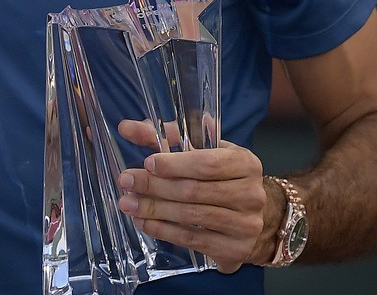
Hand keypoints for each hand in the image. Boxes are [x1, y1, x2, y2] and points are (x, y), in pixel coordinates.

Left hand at [115, 119, 268, 273]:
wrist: (251, 215)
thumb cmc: (219, 175)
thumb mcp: (200, 149)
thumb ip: (165, 136)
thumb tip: (126, 128)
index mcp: (245, 163)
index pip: (208, 164)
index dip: (175, 164)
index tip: (147, 163)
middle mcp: (251, 194)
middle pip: (194, 191)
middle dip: (154, 186)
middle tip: (125, 181)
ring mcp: (245, 225)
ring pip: (190, 216)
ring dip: (154, 209)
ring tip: (127, 203)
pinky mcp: (234, 249)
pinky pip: (192, 240)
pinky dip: (163, 231)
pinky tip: (143, 222)